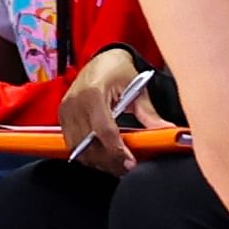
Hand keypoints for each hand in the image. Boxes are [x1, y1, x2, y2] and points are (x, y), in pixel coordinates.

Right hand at [57, 59, 143, 176]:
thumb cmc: (118, 71)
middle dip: (109, 161)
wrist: (101, 60)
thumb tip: (166, 132)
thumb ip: (149, 114)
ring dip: (98, 161)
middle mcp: (75, 103)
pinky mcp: (62, 117)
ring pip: (79, 149)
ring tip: (117, 165)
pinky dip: (88, 154)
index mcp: (93, 93)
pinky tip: (103, 156)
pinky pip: (73, 144)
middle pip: (89, 144)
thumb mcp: (137, 89)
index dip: (117, 151)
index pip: (104, 130)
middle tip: (126, 168)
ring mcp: (65, 111)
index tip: (131, 162)